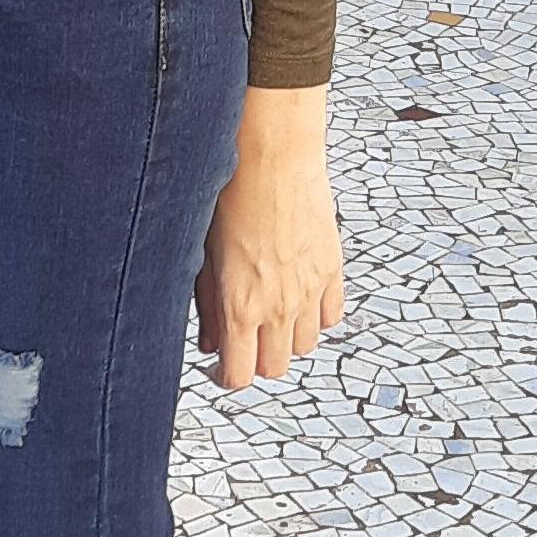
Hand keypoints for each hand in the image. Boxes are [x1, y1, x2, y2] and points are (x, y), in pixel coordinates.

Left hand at [195, 85, 344, 392]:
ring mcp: (309, 290)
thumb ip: (209, 305)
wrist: (273, 159)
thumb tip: (209, 341)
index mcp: (240, 306)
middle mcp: (279, 307)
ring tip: (269, 317)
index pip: (239, 375)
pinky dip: (315, 317)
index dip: (226, 378)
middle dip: (256, 362)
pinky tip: (298, 299)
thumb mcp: (204, 256)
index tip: (220, 369)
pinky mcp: (331, 270)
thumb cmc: (229, 198)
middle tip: (243, 344)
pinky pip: (330, 316)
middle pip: (275, 368)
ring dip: (286, 340)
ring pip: (304, 346)